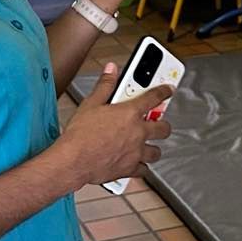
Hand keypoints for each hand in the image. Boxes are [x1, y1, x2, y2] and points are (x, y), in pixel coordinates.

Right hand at [61, 63, 171, 186]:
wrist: (73, 161)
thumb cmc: (80, 135)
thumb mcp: (90, 104)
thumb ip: (105, 86)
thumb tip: (111, 70)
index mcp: (130, 113)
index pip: (153, 98)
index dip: (164, 91)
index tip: (168, 90)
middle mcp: (137, 133)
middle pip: (163, 128)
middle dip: (163, 124)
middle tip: (158, 122)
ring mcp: (135, 152)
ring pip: (156, 151)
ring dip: (154, 147)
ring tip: (148, 144)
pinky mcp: (129, 169)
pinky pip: (143, 170)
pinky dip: (141, 167)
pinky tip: (137, 164)